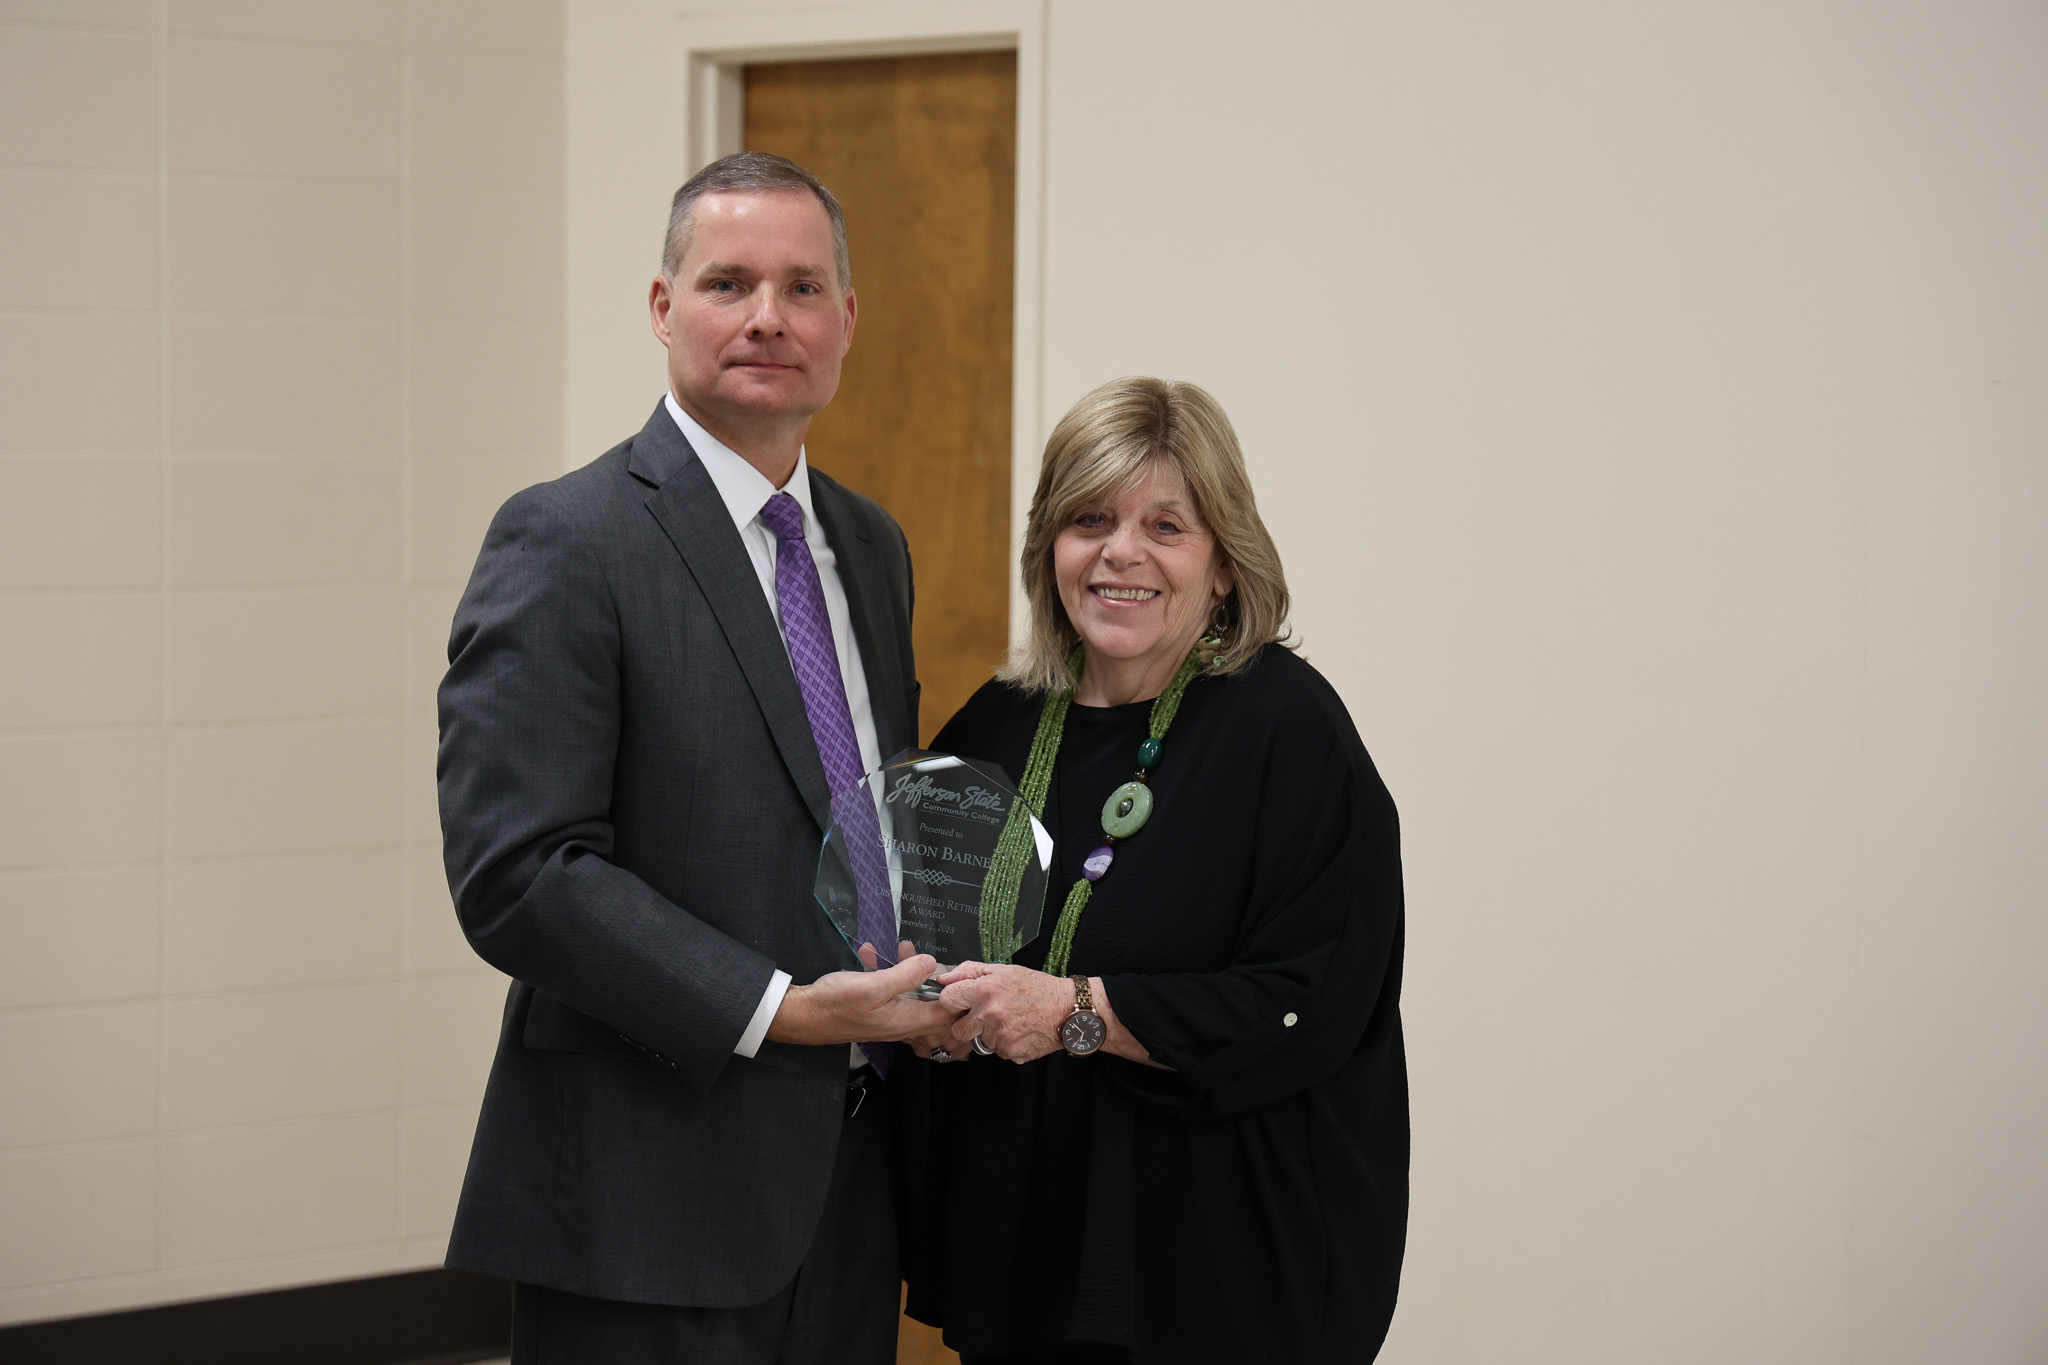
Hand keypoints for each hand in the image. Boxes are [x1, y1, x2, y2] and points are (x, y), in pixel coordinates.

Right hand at [766, 941, 960, 1046]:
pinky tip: (870, 954)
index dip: (957, 994)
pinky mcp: (874, 1009)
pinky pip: (888, 990)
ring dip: (907, 968)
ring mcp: (887, 1017)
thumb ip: (905, 976)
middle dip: (932, 974)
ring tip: (901, 946)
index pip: (946, 1014)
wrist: (801, 1015)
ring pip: (909, 992)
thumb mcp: (873, 986)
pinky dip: (884, 972)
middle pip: (931, 1002)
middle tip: (929, 953)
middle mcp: (900, 1023)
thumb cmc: (834, 1004)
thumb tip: (931, 963)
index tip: (959, 971)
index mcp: (905, 1021)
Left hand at [936, 963, 1071, 1062]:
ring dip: (990, 1035)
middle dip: (969, 1025)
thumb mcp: (1004, 970)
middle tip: (986, 1016)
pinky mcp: (1010, 1052)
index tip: (962, 1003)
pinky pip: (998, 1051)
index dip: (953, 1002)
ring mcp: (999, 1036)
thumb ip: (970, 971)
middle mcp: (988, 1015)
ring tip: (1009, 1021)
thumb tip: (944, 978)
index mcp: (984, 990)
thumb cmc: (1037, 987)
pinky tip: (1019, 1031)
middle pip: (958, 1030)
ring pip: (980, 1042)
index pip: (947, 1000)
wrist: (1067, 1009)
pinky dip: (1006, 1044)